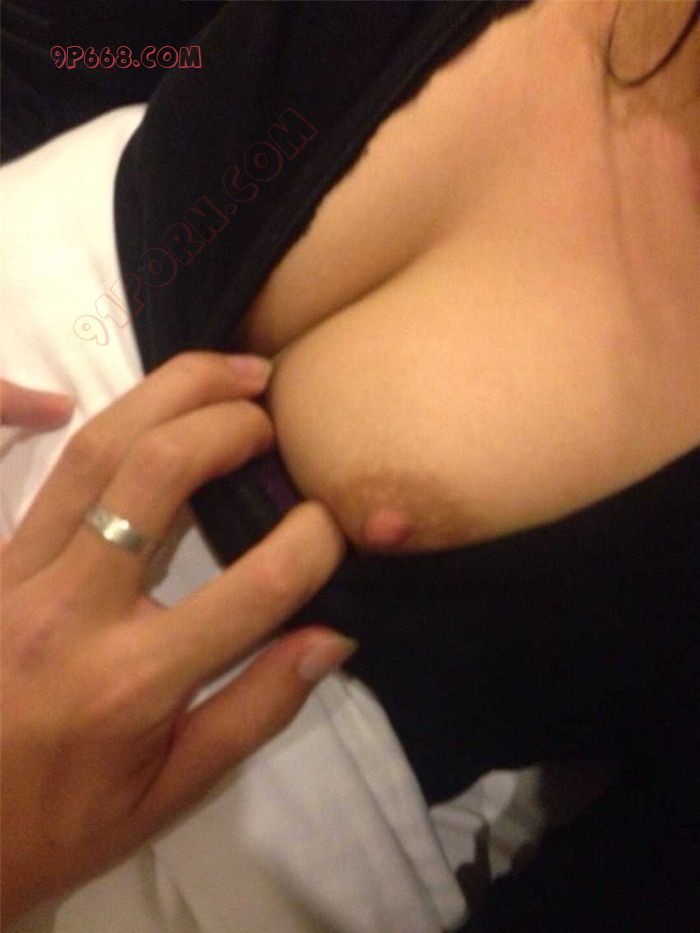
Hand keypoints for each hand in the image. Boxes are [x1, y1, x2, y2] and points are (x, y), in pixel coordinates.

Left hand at [0, 352, 349, 927]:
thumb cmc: (62, 820)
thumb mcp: (171, 789)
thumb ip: (257, 708)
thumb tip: (333, 635)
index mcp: (131, 680)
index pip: (251, 590)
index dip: (311, 544)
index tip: (335, 522)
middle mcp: (72, 610)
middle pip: (155, 475)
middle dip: (230, 425)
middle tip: (274, 407)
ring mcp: (20, 572)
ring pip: (97, 448)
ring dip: (172, 392)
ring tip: (232, 371)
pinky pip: (57, 467)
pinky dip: (110, 417)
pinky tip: (151, 403)